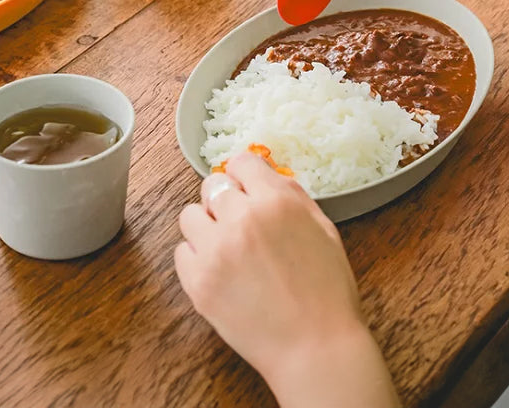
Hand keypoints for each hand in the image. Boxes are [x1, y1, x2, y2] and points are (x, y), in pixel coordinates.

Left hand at [175, 153, 399, 407]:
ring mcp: (216, 251)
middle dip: (225, 198)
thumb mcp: (324, 227)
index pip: (241, 162)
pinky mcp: (198, 283)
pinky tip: (220, 270)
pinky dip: (197, 257)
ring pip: (190, 215)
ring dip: (207, 225)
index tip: (245, 184)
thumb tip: (267, 176)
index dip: (245, 174)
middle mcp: (242, 218)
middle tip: (239, 219)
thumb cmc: (327, 290)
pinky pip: (181, 252)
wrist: (315, 345)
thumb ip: (292, 195)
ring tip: (226, 245)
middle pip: (212, 185)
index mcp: (276, 201)